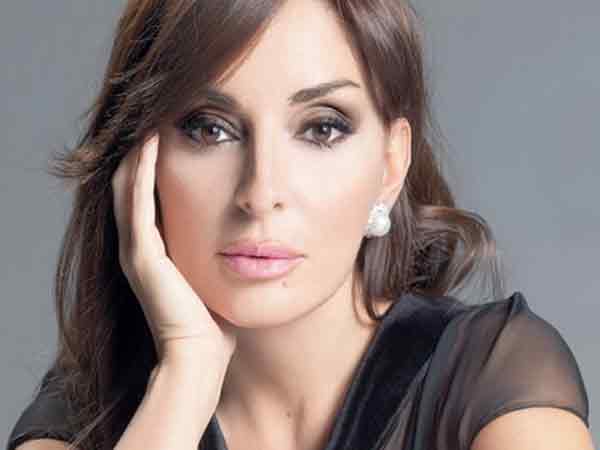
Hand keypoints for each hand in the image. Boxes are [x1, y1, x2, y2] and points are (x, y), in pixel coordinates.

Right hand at [111, 133, 236, 366]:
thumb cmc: (213, 321)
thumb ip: (215, 254)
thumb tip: (243, 240)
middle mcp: (137, 246)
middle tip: (156, 116)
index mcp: (153, 250)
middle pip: (129, 184)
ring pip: (127, 186)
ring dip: (139, 151)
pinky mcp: (142, 255)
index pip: (145, 196)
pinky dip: (144, 170)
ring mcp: (135, 250)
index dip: (152, 164)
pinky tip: (152, 141)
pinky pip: (138, 202)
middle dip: (141, 151)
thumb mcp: (211, 276)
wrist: (200, 355)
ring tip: (151, 117)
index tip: (170, 133)